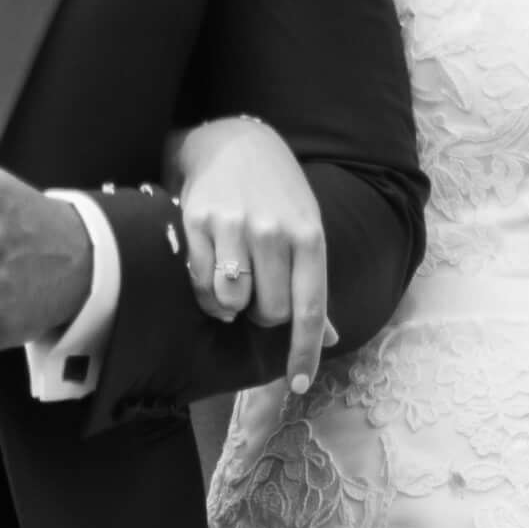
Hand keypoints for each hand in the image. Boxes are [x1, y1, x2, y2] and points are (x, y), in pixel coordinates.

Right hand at [165, 112, 332, 369]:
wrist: (234, 143)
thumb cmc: (277, 195)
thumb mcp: (306, 230)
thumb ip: (313, 285)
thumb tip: (331, 338)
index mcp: (309, 236)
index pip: (311, 308)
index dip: (305, 352)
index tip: (299, 384)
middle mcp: (274, 231)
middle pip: (269, 312)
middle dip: (264, 315)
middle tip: (260, 292)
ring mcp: (235, 226)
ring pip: (232, 302)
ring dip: (233, 305)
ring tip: (236, 280)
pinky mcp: (197, 222)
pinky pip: (201, 284)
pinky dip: (207, 293)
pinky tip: (213, 272)